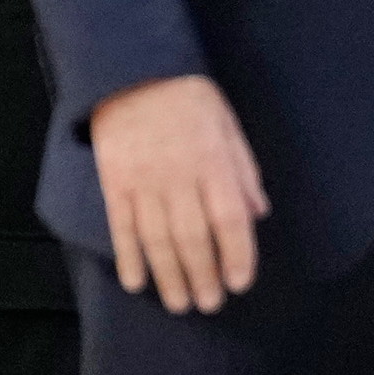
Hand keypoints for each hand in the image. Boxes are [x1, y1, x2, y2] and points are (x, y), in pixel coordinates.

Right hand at [87, 72, 270, 313]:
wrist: (131, 70)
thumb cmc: (188, 97)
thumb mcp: (228, 125)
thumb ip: (244, 171)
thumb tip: (259, 213)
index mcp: (212, 162)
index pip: (230, 220)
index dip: (238, 256)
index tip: (240, 282)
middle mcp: (178, 177)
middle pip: (194, 238)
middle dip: (204, 276)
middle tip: (209, 304)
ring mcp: (143, 182)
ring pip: (157, 240)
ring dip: (169, 276)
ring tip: (179, 303)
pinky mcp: (114, 182)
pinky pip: (121, 227)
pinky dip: (128, 257)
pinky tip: (136, 282)